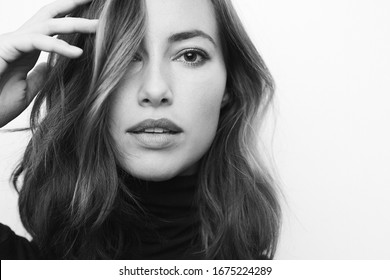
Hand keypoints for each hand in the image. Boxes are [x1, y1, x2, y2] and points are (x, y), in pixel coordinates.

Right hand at [0, 0, 97, 127]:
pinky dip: (58, 46)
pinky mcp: (6, 47)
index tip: (94, 16)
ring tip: (99, 27)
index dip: (72, 18)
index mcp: (28, 48)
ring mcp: (13, 42)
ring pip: (48, 24)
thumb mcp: (28, 89)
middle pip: (51, 15)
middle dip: (74, 6)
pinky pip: (36, 41)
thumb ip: (41, 75)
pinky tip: (78, 52)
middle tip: (97, 0)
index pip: (52, 27)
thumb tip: (52, 65)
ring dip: (75, 24)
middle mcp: (21, 40)